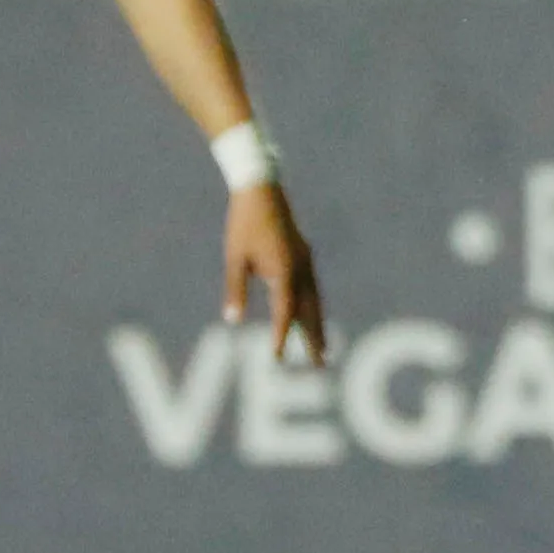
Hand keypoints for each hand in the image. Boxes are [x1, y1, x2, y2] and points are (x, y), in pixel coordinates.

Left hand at [225, 185, 330, 362]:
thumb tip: (231, 319)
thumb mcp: (234, 257)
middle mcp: (300, 268)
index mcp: (283, 269)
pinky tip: (312, 316)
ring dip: (318, 324)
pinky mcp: (304, 256)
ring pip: (315, 300)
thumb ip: (235, 289)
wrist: (261, 189)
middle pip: (310, 310)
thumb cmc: (243, 223)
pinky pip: (313, 288)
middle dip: (315, 337)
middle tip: (321, 363)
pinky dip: (314, 306)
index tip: (277, 358)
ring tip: (322, 347)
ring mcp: (306, 261)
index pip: (284, 311)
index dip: (281, 336)